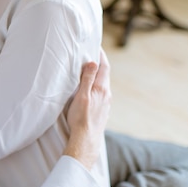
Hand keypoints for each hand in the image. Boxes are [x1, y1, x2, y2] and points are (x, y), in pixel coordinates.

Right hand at [63, 48, 111, 169]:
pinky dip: (96, 86)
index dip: (101, 56)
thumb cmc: (81, 118)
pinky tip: (90, 90)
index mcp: (101, 89)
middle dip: (99, 64)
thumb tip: (93, 62)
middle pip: (104, 75)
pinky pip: (101, 94)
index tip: (96, 47)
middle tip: (91, 55)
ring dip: (97, 76)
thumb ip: (87, 79)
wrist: (86, 140)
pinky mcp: (102, 111)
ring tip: (89, 70)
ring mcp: (106, 104)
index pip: (104, 67)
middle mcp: (106, 95)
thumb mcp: (82, 96)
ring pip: (103, 85)